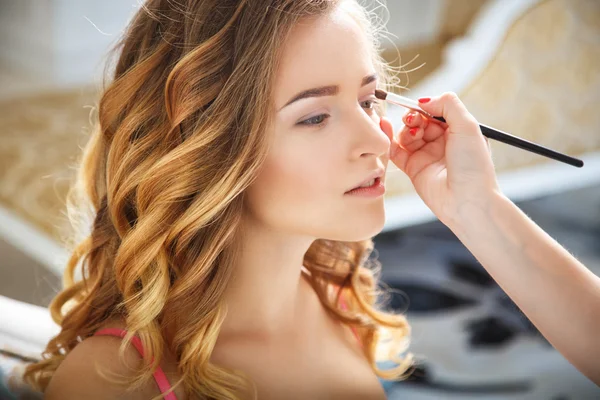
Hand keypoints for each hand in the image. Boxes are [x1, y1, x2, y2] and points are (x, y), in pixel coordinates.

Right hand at [380, 92, 501, 224]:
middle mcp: (441, 143)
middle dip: (414, 117)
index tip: (419, 107)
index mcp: (457, 132)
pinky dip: (389, 141)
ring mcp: (426, 156)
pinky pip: (396, 151)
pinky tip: (387, 132)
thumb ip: (447, 104)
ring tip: (412, 133)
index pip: (435, 112)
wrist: (467, 200)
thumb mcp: (468, 126)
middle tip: (414, 121)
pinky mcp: (412, 169)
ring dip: (405, 129)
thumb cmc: (473, 166)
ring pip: (406, 134)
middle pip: (418, 121)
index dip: (425, 107)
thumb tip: (423, 100)